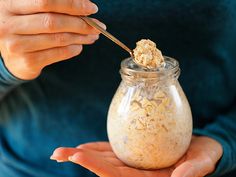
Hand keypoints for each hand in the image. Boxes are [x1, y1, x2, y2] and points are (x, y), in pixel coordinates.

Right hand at [0, 0, 104, 79]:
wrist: (12, 56)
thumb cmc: (27, 28)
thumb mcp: (33, 11)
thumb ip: (54, 7)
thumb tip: (85, 7)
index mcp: (9, 4)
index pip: (46, 1)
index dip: (72, 4)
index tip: (92, 8)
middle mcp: (9, 24)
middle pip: (53, 21)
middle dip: (81, 23)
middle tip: (98, 26)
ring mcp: (16, 45)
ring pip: (58, 38)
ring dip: (81, 37)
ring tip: (93, 36)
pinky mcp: (27, 61)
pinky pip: (58, 54)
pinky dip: (74, 49)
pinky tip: (80, 46)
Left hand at [51, 136, 222, 176]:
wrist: (203, 148)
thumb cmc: (205, 156)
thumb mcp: (203, 162)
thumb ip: (192, 171)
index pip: (118, 176)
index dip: (97, 167)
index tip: (78, 155)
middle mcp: (138, 173)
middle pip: (106, 168)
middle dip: (82, 161)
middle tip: (59, 152)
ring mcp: (135, 163)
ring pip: (106, 159)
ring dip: (85, 155)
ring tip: (63, 151)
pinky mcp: (136, 152)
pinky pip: (114, 151)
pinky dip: (98, 149)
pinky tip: (84, 146)